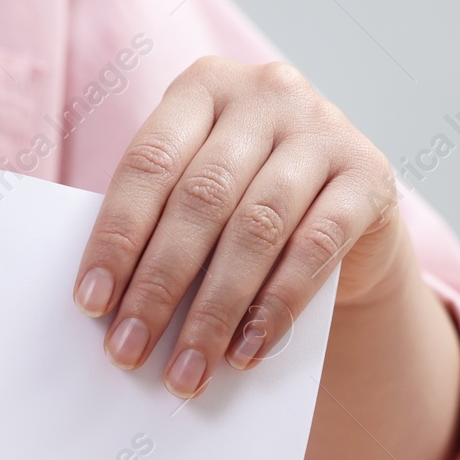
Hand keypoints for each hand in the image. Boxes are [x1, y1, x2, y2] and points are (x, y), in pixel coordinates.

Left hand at [73, 57, 402, 399]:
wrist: (348, 215)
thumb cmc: (246, 208)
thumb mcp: (202, 197)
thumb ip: (162, 226)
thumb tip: (112, 310)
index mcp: (203, 88)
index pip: (149, 163)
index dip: (116, 238)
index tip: (90, 305)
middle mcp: (265, 94)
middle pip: (200, 200)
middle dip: (158, 287)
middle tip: (128, 351)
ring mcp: (323, 129)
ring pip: (255, 229)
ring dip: (214, 312)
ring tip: (186, 371)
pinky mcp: (369, 176)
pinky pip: (315, 249)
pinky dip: (276, 308)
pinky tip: (246, 351)